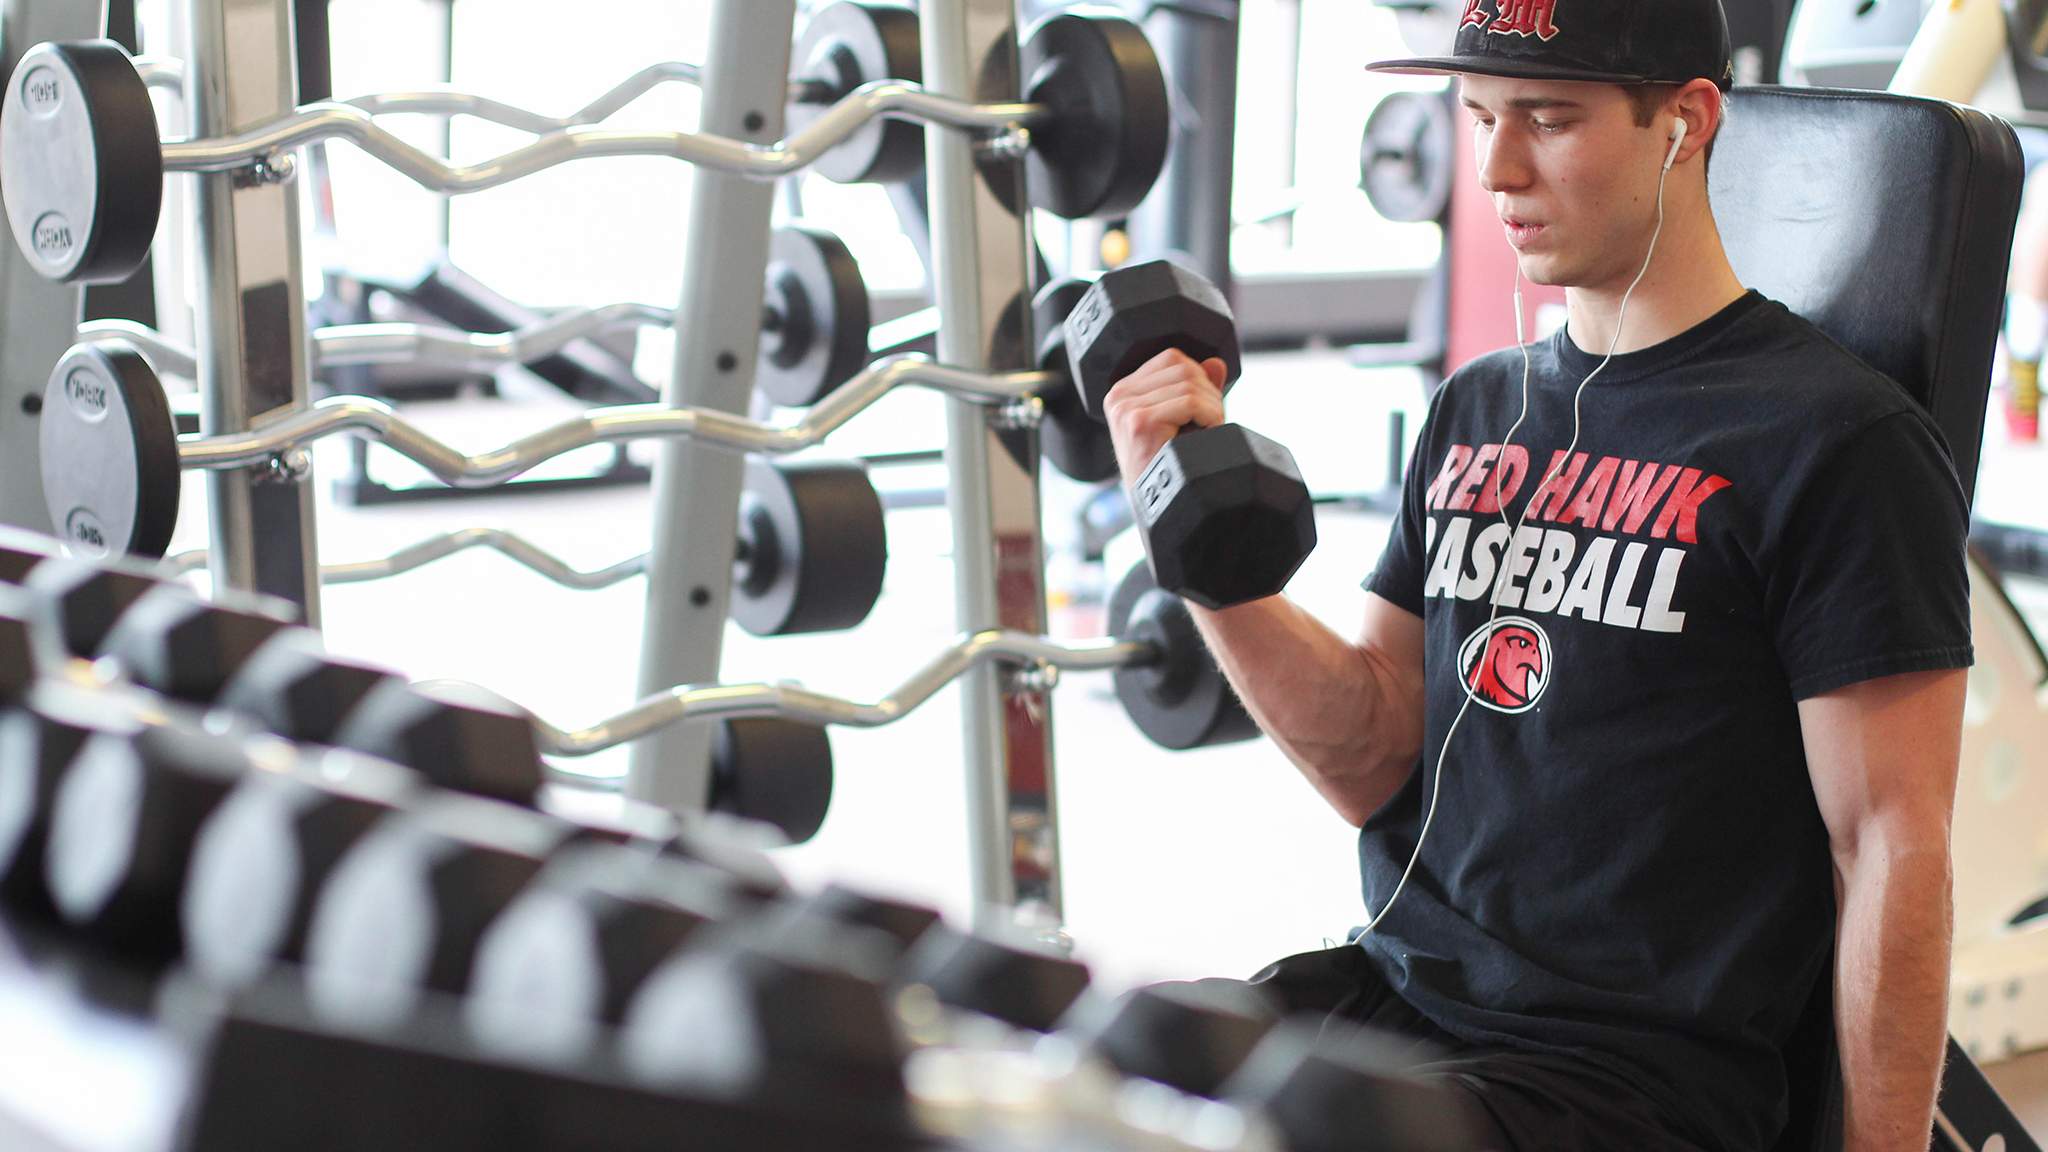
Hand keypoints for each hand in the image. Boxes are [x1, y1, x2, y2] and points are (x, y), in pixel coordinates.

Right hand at [1101, 348, 1228, 488]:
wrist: (1157, 510)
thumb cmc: (1169, 469)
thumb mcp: (1182, 421)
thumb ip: (1197, 390)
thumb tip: (1216, 363)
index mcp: (1123, 392)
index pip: (1172, 358)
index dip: (1199, 378)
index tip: (1204, 408)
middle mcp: (1119, 396)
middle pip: (1183, 367)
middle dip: (1209, 393)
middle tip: (1212, 424)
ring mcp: (1127, 409)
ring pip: (1190, 384)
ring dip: (1212, 408)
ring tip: (1208, 433)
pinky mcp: (1140, 422)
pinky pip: (1191, 403)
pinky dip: (1210, 418)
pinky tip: (1206, 437)